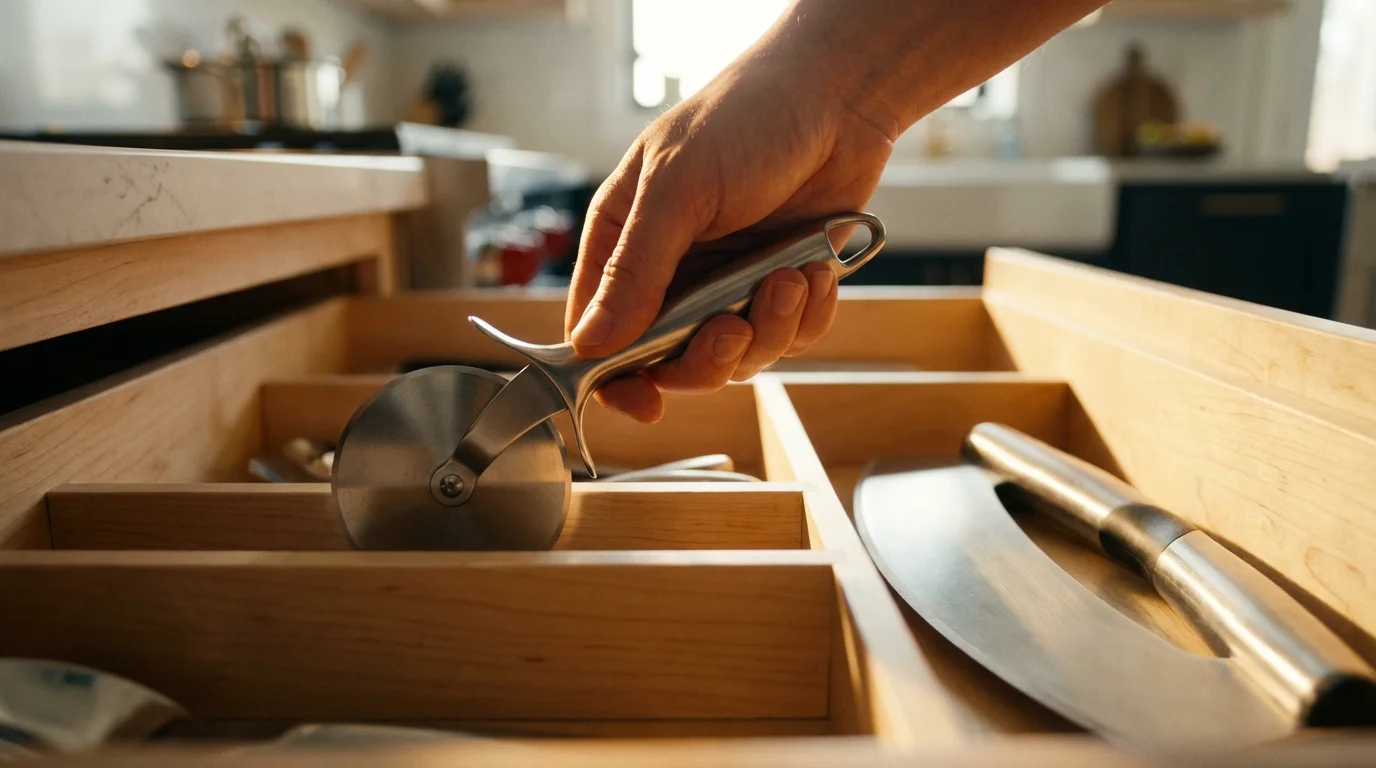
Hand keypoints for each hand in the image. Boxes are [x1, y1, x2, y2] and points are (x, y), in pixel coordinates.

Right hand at [565, 48, 894, 422]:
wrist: (837, 96)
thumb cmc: (746, 118)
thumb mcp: (677, 189)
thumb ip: (635, 270)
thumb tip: (591, 344)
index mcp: (624, 241)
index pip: (597, 332)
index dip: (614, 377)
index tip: (644, 401)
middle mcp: (672, 272)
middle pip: (669, 362)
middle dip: (707, 357)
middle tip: (733, 325)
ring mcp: (727, 283)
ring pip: (736, 358)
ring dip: (768, 327)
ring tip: (790, 275)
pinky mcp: (780, 287)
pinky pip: (789, 338)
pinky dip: (807, 315)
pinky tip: (815, 270)